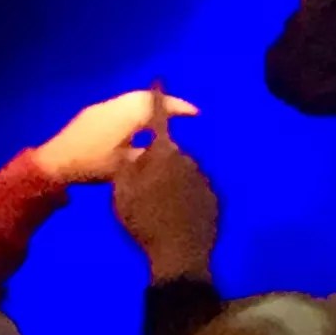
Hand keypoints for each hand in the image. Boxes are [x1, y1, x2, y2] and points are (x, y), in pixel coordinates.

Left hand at [33, 88, 201, 186]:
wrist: (54, 163)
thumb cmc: (93, 165)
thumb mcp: (126, 165)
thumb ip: (148, 153)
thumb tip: (167, 148)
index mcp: (129, 115)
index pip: (160, 106)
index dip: (180, 108)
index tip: (196, 113)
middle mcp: (118, 105)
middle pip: (148, 97)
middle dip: (166, 103)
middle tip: (182, 112)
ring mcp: (103, 107)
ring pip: (133, 99)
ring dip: (150, 104)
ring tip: (162, 116)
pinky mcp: (92, 113)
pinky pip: (122, 104)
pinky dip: (135, 108)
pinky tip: (136, 122)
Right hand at [113, 86, 219, 283]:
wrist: (180, 253)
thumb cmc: (144, 222)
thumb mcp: (121, 195)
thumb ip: (127, 168)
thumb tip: (136, 151)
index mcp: (163, 155)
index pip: (157, 121)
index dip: (156, 102)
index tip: (158, 81)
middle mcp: (187, 159)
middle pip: (168, 153)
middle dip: (157, 162)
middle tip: (143, 188)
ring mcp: (203, 177)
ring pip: (182, 172)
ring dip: (172, 181)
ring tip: (158, 208)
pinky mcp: (213, 196)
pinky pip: (194, 190)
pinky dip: (185, 197)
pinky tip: (175, 216)